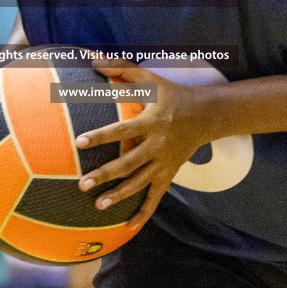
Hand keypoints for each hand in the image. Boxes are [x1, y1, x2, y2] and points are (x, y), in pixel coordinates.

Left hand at [74, 59, 213, 230]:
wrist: (206, 115)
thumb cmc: (172, 94)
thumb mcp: (150, 77)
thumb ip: (121, 68)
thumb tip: (92, 60)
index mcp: (151, 121)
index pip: (122, 130)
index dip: (101, 136)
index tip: (80, 142)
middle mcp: (157, 145)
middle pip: (129, 163)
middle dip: (105, 174)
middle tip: (82, 183)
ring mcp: (164, 163)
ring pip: (140, 183)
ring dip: (119, 196)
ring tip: (97, 205)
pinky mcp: (169, 174)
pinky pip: (155, 198)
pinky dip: (143, 214)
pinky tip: (127, 227)